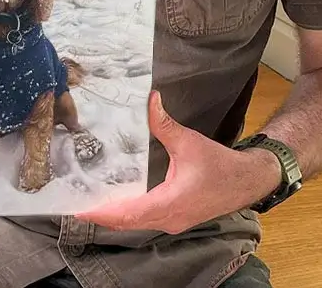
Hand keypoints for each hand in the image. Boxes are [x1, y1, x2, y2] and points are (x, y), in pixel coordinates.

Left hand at [75, 91, 280, 234]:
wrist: (247, 181)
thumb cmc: (220, 166)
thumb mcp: (189, 142)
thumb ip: (165, 124)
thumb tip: (150, 100)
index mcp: (169, 204)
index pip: (128, 214)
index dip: (102, 212)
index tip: (79, 209)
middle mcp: (168, 218)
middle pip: (126, 221)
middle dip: (100, 213)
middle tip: (74, 201)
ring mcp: (172, 221)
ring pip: (135, 222)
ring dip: (113, 213)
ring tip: (88, 199)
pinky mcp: (175, 217)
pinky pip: (145, 218)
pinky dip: (127, 211)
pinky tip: (115, 198)